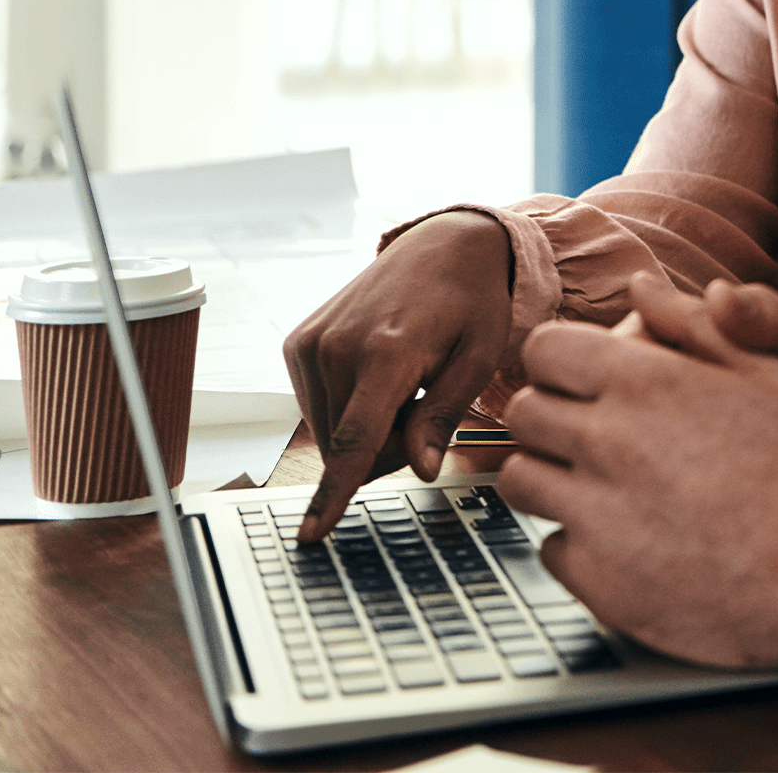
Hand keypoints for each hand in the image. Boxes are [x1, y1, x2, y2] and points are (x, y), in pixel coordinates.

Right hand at [283, 210, 512, 542]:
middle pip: (347, 446)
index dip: (334, 494)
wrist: (445, 243)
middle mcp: (337, 345)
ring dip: (367, 427)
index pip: (355, 441)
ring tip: (405, 380)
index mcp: (386, 351)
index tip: (311, 534)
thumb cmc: (472, 300)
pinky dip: (349, 406)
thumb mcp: (479, 358)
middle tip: (425, 403)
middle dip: (386, 447)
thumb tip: (420, 470)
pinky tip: (381, 373)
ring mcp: (311, 342)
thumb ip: (443, 416)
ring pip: (329, 432)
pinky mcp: (298, 343)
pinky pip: (317, 408)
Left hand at [498, 311, 777, 683]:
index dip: (562, 359)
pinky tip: (625, 539)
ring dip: (552, 477)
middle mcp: (606, 441)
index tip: (585, 378)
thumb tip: (639, 286)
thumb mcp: (765, 372)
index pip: (544, 349)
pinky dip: (578, 542)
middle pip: (523, 412)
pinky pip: (550, 547)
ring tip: (603, 486)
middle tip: (594, 433)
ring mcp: (594, 512)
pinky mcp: (594, 577)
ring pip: (519, 480)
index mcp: (643, 382)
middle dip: (551, 415)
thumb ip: (694, 323)